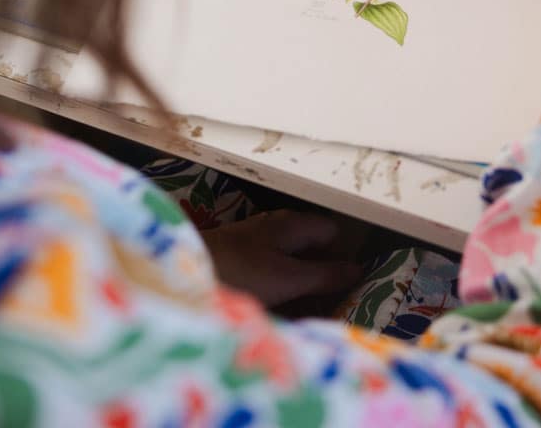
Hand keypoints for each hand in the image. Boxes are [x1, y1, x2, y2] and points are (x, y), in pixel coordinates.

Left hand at [202, 210, 361, 308]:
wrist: (181, 273)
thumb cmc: (238, 272)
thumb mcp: (288, 278)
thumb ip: (324, 274)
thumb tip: (359, 269)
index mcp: (291, 224)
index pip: (331, 231)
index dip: (343, 253)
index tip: (356, 283)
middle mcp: (275, 228)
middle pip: (310, 248)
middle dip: (323, 275)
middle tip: (335, 307)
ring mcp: (255, 244)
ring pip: (290, 264)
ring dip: (301, 287)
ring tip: (310, 315)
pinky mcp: (238, 262)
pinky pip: (270, 275)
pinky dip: (278, 291)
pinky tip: (278, 312)